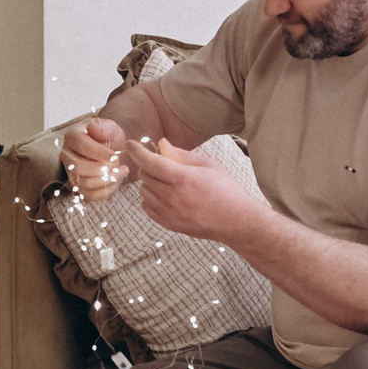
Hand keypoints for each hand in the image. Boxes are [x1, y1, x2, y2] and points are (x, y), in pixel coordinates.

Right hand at [61, 115, 131, 202]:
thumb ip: (103, 128)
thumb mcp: (109, 126)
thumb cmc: (107, 137)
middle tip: (118, 164)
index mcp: (72, 136)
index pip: (82, 146)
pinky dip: (106, 191)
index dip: (100, 153)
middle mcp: (66, 155)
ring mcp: (70, 172)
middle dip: (103, 169)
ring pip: (84, 184)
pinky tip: (117, 180)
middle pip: (79, 167)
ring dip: (107, 180)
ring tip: (122, 171)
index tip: (115, 156)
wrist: (109, 149)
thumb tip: (94, 129)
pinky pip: (89, 195)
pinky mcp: (78, 186)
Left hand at [126, 136, 252, 243]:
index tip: (131, 144)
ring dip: (150, 183)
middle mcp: (172, 197)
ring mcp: (169, 213)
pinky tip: (167, 195)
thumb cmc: (226, 190)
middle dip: (149, 166)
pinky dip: (151, 198)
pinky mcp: (168, 224)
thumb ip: (181, 154)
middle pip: (144, 175)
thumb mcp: (208, 165)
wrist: (236, 221)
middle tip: (164, 164)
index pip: (150, 162)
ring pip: (143, 191)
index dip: (137, 150)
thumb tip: (161, 145)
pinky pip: (147, 207)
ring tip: (169, 182)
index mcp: (182, 179)